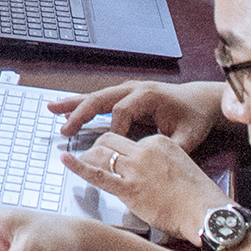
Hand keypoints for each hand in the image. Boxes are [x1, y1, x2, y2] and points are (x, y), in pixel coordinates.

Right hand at [50, 78, 225, 149]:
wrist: (199, 100)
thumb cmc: (193, 117)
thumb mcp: (189, 135)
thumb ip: (173, 147)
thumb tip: (157, 161)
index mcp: (148, 96)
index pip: (122, 111)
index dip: (114, 129)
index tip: (110, 148)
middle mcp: (134, 89)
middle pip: (101, 99)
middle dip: (82, 113)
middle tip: (65, 129)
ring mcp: (127, 90)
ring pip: (95, 96)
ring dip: (74, 104)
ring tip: (52, 109)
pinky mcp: (123, 95)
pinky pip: (99, 100)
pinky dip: (81, 104)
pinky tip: (64, 109)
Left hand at [62, 130, 226, 240]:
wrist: (207, 213)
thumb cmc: (198, 197)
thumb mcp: (180, 166)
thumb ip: (159, 163)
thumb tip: (145, 172)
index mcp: (160, 142)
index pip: (129, 139)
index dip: (119, 150)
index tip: (114, 157)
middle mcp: (145, 150)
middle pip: (110, 140)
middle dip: (97, 147)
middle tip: (89, 155)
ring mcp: (136, 169)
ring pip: (101, 153)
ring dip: (87, 156)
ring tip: (76, 160)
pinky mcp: (129, 189)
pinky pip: (97, 174)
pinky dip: (78, 166)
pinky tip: (65, 159)